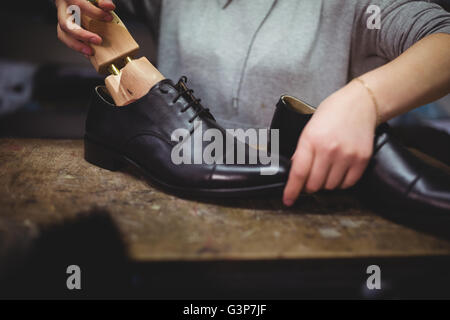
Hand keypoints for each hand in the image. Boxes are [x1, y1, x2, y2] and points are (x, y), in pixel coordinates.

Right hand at [55, 0, 115, 55]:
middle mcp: (62, 8)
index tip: (109, 18)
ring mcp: (61, 19)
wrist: (78, 0)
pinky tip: (87, 52)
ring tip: (90, 52)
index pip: (79, 4)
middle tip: (98, 40)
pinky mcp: (63, 28)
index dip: (94, 12)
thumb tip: (109, 6)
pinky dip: (77, 46)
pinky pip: (66, 39)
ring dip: (77, 45)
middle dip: (82, 34)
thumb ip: (102, 0)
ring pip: (63, 34)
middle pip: (66, 24)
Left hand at [283, 80, 377, 205]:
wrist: (360, 103)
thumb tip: (294, 170)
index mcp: (311, 140)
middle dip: (309, 186)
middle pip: (314, 184)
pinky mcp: (361, 159)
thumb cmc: (332, 112)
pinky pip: (348, 183)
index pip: (298, 173)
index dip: (291, 190)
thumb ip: (302, 150)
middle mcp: (329, 150)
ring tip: (326, 169)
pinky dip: (341, 182)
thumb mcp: (309, 128)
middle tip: (310, 178)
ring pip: (330, 186)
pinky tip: (338, 171)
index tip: (288, 200)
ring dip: (325, 183)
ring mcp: (347, 156)